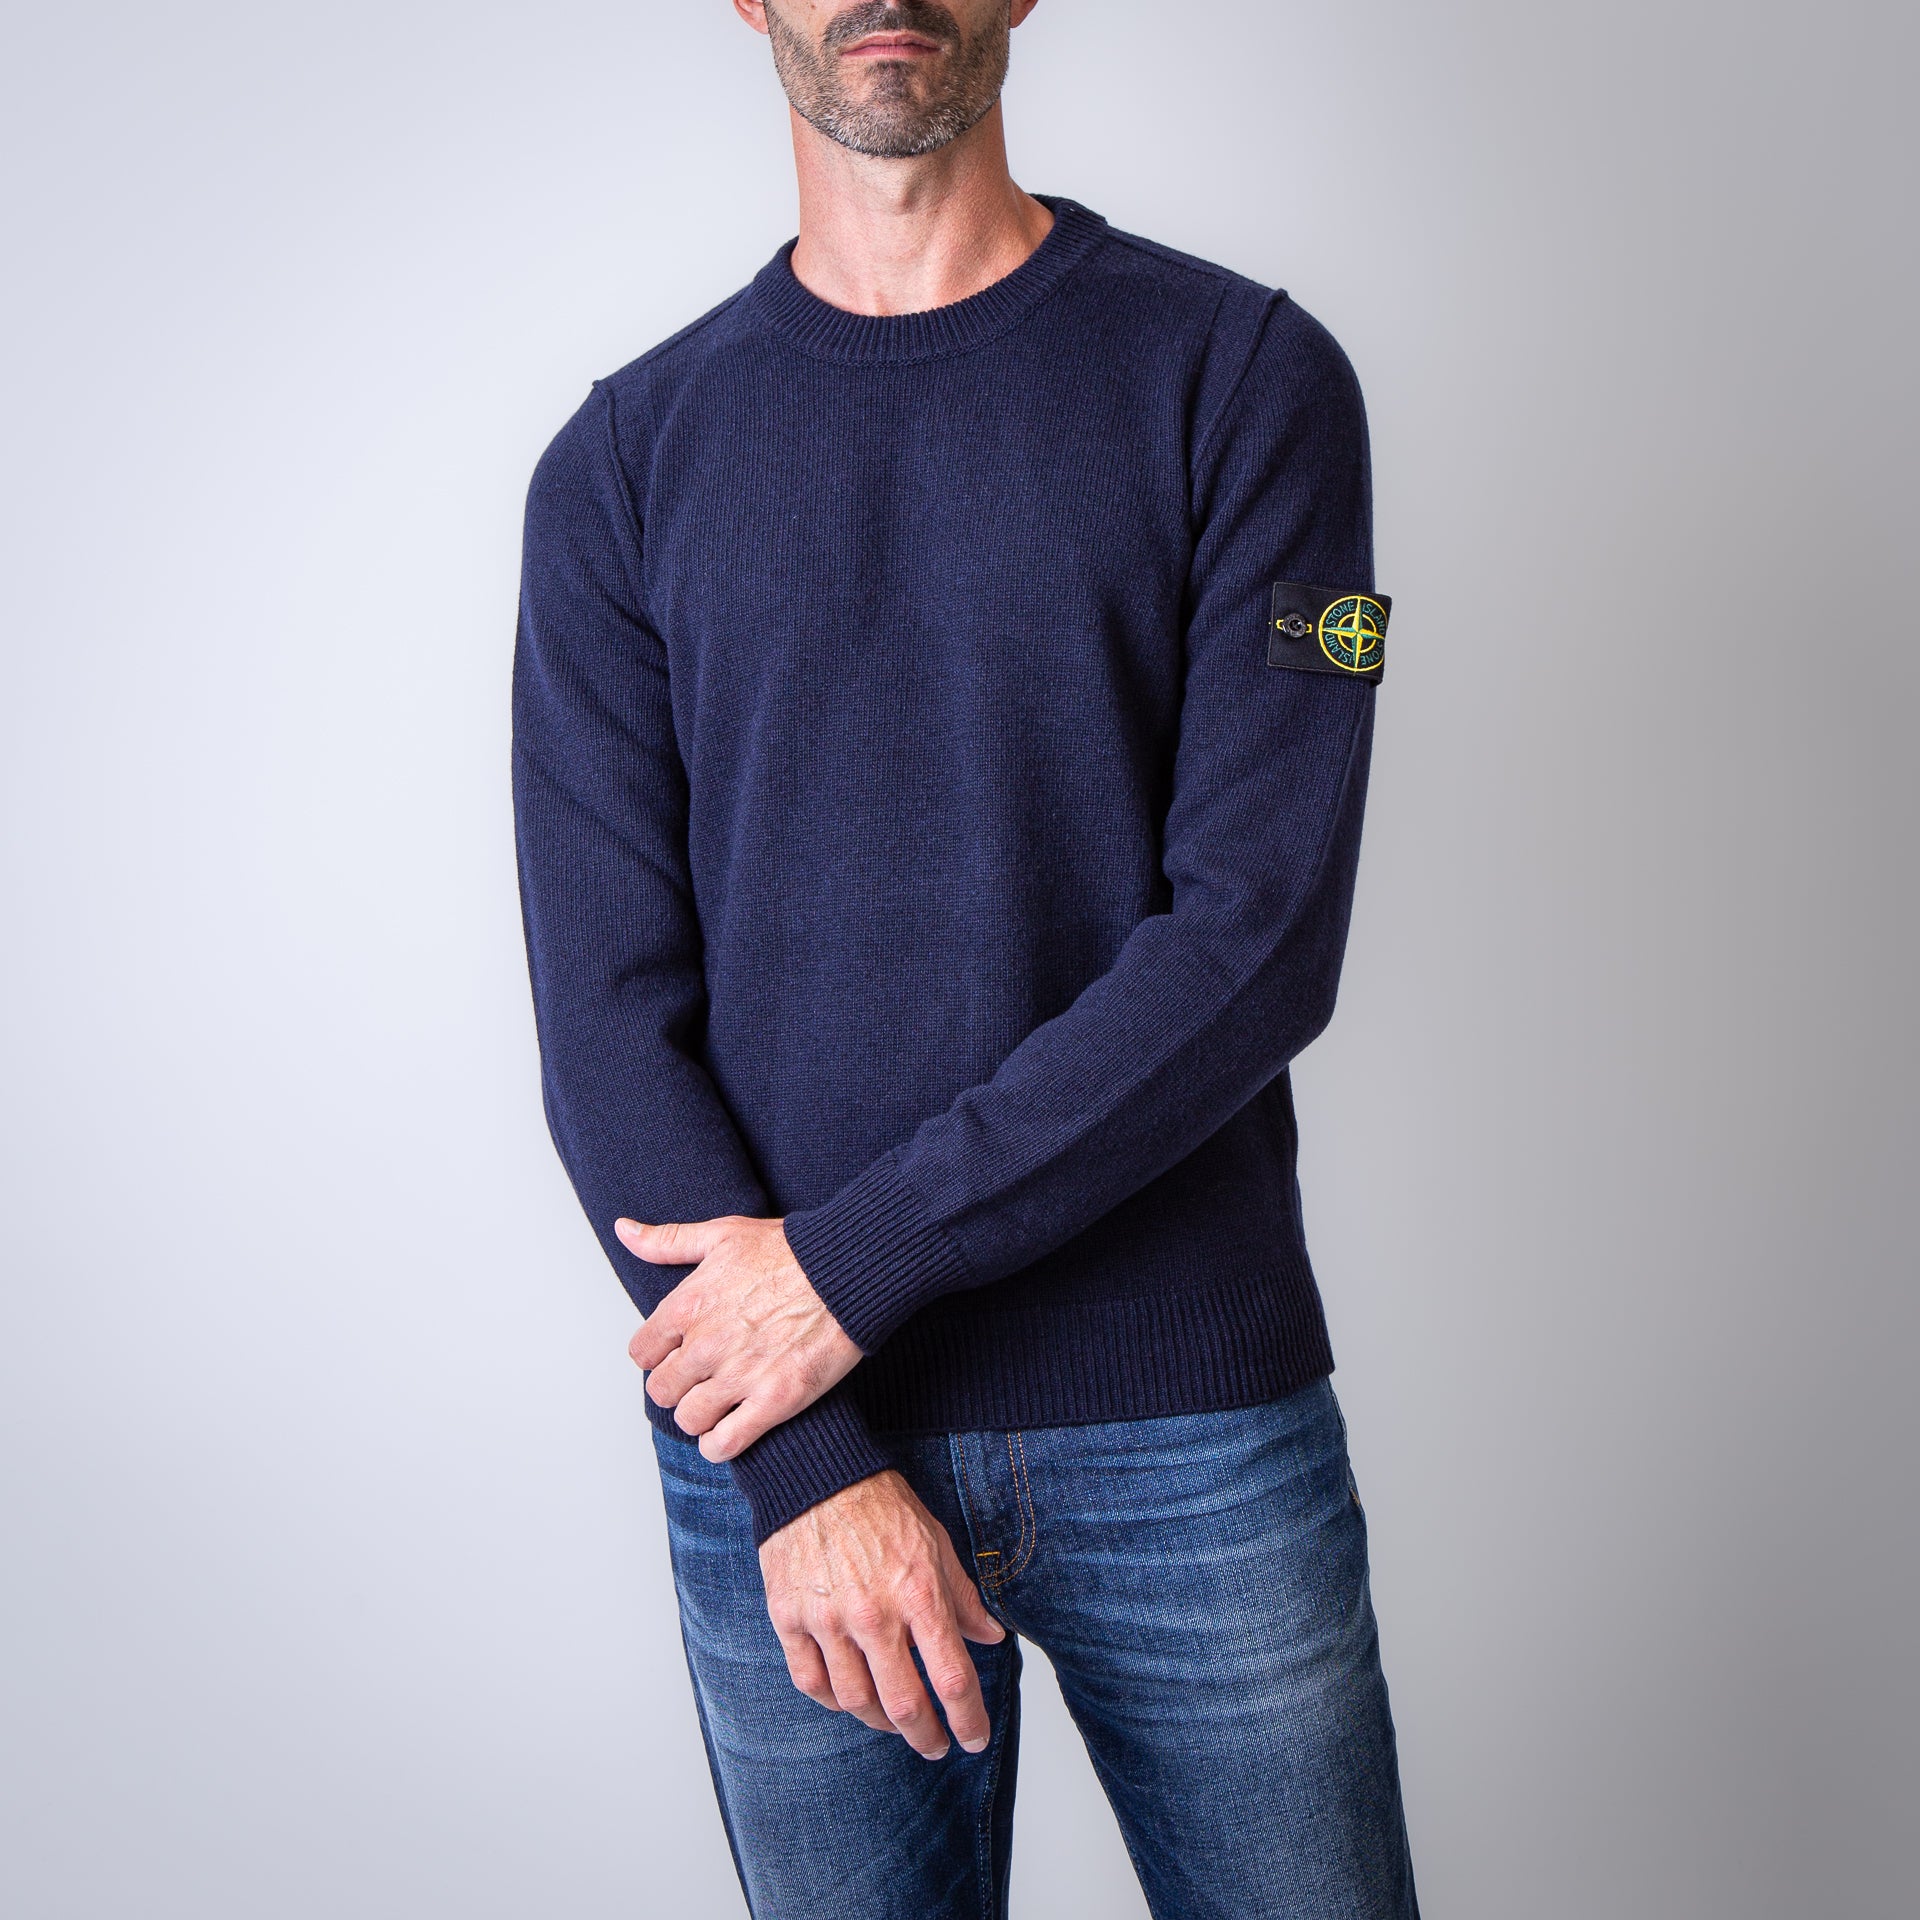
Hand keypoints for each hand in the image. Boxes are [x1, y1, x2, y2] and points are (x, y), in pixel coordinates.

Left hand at [618, 1213, 861, 1461]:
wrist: (848, 1271)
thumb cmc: (791, 1251)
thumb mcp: (722, 1234)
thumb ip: (667, 1240)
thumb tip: (624, 1229)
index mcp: (689, 1306)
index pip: (641, 1353)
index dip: (657, 1356)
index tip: (677, 1353)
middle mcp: (706, 1344)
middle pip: (661, 1391)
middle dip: (677, 1388)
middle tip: (700, 1381)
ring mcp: (739, 1375)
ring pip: (689, 1420)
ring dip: (699, 1417)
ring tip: (718, 1406)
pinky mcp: (773, 1401)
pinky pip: (724, 1443)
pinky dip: (720, 1445)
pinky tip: (731, 1431)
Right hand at [760, 1469, 1006, 1760]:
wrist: (816, 1475)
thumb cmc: (879, 1505)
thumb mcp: (936, 1543)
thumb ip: (963, 1597)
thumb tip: (991, 1637)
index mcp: (919, 1594)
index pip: (953, 1678)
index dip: (969, 1719)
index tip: (973, 1738)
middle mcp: (874, 1614)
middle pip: (905, 1705)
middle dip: (926, 1736)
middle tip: (934, 1744)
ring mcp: (828, 1619)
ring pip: (857, 1701)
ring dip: (881, 1722)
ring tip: (894, 1721)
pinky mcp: (790, 1618)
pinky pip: (812, 1681)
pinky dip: (833, 1701)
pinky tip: (848, 1698)